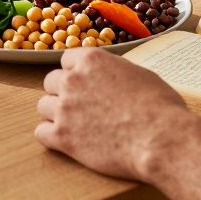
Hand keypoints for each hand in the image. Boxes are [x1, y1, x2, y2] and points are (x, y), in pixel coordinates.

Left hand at [34, 48, 200, 181]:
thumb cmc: (159, 107)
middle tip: (80, 106)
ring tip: (74, 124)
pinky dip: (51, 137)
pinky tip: (66, 140)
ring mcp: (64, 108)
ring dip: (55, 114)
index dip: (76, 73)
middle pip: (51, 81)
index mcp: (92, 60)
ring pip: (43, 106)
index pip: (66, 60)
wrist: (160, 138)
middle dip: (63, 92)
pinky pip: (40, 133)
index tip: (84, 84)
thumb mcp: (140, 74)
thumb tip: (111, 75)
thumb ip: (115, 71)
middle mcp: (73, 80)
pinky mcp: (62, 137)